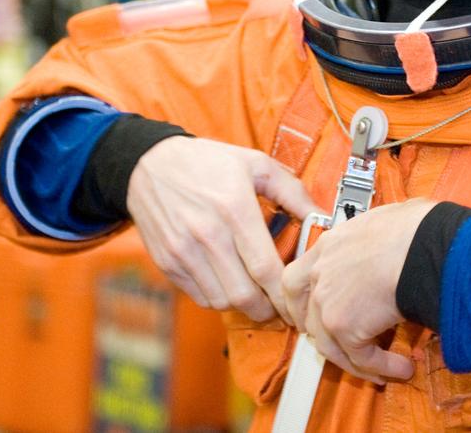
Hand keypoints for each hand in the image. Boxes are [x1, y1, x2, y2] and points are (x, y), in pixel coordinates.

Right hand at [127, 135, 320, 322]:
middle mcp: (206, 233)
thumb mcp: (255, 164)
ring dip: (243, 304)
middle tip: (279, 303)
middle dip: (268, 308)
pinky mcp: (168, 262)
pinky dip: (219, 297)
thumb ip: (292, 191)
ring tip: (255, 292)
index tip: (297, 300)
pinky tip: (229, 281)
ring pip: (222, 301)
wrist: (149, 164)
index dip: (285, 294)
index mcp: (234, 208)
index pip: (265, 268)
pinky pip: (200, 296)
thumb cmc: (206, 162)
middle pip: (244, 295)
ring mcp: (183, 251)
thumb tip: (321, 217)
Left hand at [281, 198, 435, 382]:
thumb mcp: (386, 223)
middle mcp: (320, 273)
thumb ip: (377, 239)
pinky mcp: (344, 326)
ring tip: (382, 366)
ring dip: (357, 359)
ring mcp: (327, 301)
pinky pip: (361, 358)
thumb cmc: (418, 229)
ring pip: (330, 344)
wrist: (425, 244)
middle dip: (321, 335)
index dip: (300, 301)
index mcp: (329, 245)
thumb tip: (398, 244)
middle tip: (343, 345)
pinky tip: (402, 367)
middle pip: (305, 314)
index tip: (307, 314)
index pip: (297, 278)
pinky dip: (382, 367)